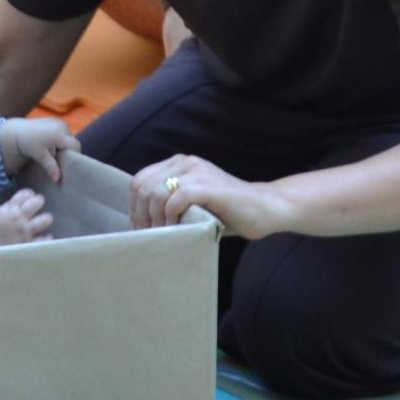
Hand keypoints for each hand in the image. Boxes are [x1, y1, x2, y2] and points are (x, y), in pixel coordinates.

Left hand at [0, 116, 76, 181]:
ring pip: (69, 138)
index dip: (75, 156)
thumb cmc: (29, 144)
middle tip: (61, 162)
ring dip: (64, 146)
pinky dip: (61, 140)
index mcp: (59, 134)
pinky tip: (52, 146)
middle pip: (73, 142)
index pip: (75, 146)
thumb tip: (58, 179)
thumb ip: (50, 166)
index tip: (69, 166)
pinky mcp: (57, 121)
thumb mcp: (39, 156)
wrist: (18, 132)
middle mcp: (62, 125)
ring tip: (55, 154)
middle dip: (69, 152)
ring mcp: (60, 122)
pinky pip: (64, 133)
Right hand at [0, 189, 51, 246]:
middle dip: (39, 201)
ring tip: (46, 218)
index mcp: (11, 208)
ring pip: (42, 221)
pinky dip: (46, 238)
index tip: (30, 195)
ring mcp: (25, 230)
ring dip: (46, 218)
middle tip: (39, 203)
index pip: (24, 195)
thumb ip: (8, 207)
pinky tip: (48, 236)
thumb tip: (17, 202)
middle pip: (36, 204)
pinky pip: (41, 240)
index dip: (29, 194)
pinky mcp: (27, 243)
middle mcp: (20, 217)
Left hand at [130, 153, 283, 237]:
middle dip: (141, 215)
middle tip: (147, 237)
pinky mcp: (208, 186)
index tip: (139, 229)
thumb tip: (142, 224)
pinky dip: (171, 217)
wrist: (265, 209)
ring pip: (156, 192)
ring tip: (162, 235)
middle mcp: (186, 163)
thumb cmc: (228, 212)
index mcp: (180, 164)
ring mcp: (198, 172)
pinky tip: (177, 229)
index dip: (134, 207)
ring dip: (154, 219)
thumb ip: (171, 203)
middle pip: (143, 186)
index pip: (140, 180)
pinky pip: (176, 198)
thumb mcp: (193, 204)